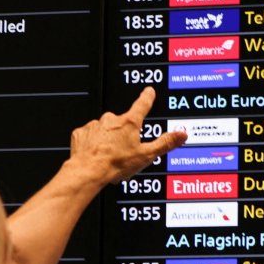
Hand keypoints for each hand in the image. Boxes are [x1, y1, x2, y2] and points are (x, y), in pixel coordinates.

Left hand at [69, 87, 186, 184]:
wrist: (88, 172)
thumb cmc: (115, 164)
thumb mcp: (146, 155)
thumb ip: (164, 143)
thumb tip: (182, 134)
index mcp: (129, 123)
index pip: (142, 105)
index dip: (147, 97)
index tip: (149, 91)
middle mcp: (111, 120)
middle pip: (121, 123)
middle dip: (122, 135)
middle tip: (123, 152)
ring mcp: (95, 125)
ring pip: (104, 130)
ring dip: (107, 140)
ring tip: (109, 158)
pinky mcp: (81, 134)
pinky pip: (89, 136)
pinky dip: (92, 144)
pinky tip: (95, 156)